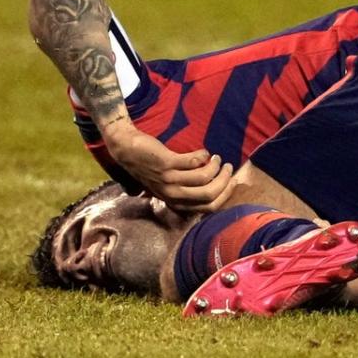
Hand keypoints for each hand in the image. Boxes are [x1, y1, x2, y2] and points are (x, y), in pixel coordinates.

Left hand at [105, 124, 234, 211]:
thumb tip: (213, 191)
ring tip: (217, 158)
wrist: (125, 150)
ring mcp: (169, 179)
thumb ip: (184, 193)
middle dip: (225, 181)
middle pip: (209, 194)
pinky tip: (203, 152)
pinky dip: (203, 155)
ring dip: (216, 166)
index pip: (208, 207)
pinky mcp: (167, 164)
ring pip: (204, 177)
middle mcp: (172, 194)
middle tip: (228, 168)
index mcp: (175, 202)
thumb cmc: (148, 167)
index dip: (225, 195)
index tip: (232, 182)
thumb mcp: (165, 186)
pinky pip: (194, 161)